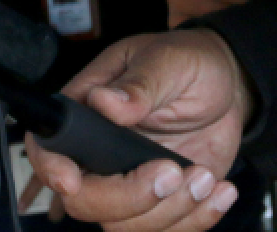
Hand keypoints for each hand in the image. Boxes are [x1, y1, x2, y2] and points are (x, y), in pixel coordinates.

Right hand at [25, 30, 248, 230]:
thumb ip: (139, 84)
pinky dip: (197, 219)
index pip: (48, 148)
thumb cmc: (188, 61)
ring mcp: (129, 183)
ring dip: (172, 209)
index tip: (72, 180)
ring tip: (203, 175)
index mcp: (87, 112)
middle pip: (85, 201)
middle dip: (129, 197)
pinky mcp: (161, 203)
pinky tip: (217, 190)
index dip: (51, 169)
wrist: (227, 86)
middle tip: (172, 171)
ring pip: (126, 225)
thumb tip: (105, 101)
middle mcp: (101, 155)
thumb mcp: (168, 61)